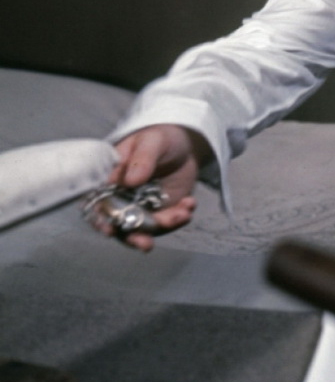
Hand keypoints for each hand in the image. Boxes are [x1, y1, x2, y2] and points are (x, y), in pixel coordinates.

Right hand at [93, 124, 209, 251]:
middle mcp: (121, 198)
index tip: (110, 230)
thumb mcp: (151, 141)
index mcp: (109, 179)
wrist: (184, 144)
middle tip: (146, 244)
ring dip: (163, 227)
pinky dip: (178, 218)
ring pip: (145, 227)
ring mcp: (141, 207)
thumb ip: (142, 159)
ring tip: (184, 213)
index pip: (97, 203)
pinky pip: (166, 222)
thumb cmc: (160, 137)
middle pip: (119, 224)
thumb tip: (130, 180)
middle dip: (132, 236)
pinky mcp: (161, 211)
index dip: (99, 219)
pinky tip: (190, 204)